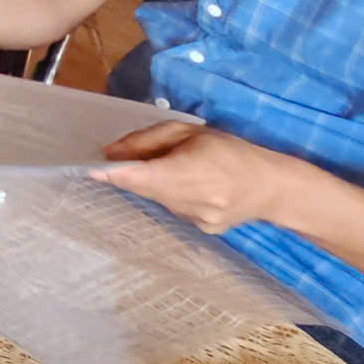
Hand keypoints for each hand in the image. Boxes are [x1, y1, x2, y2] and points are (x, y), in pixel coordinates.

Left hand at [92, 119, 301, 234]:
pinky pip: (172, 208)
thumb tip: (109, 153)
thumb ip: (147, 141)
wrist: (273, 187)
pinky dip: (169, 194)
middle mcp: (194, 202)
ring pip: (157, 199)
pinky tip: (190, 185)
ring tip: (175, 168)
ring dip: (152, 183)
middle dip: (130, 174)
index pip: (145, 176)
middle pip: (146, 188)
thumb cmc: (230, 151)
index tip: (91, 170)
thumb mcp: (190, 132)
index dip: (116, 174)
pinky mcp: (203, 230)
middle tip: (123, 159)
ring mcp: (198, 220)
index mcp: (193, 172)